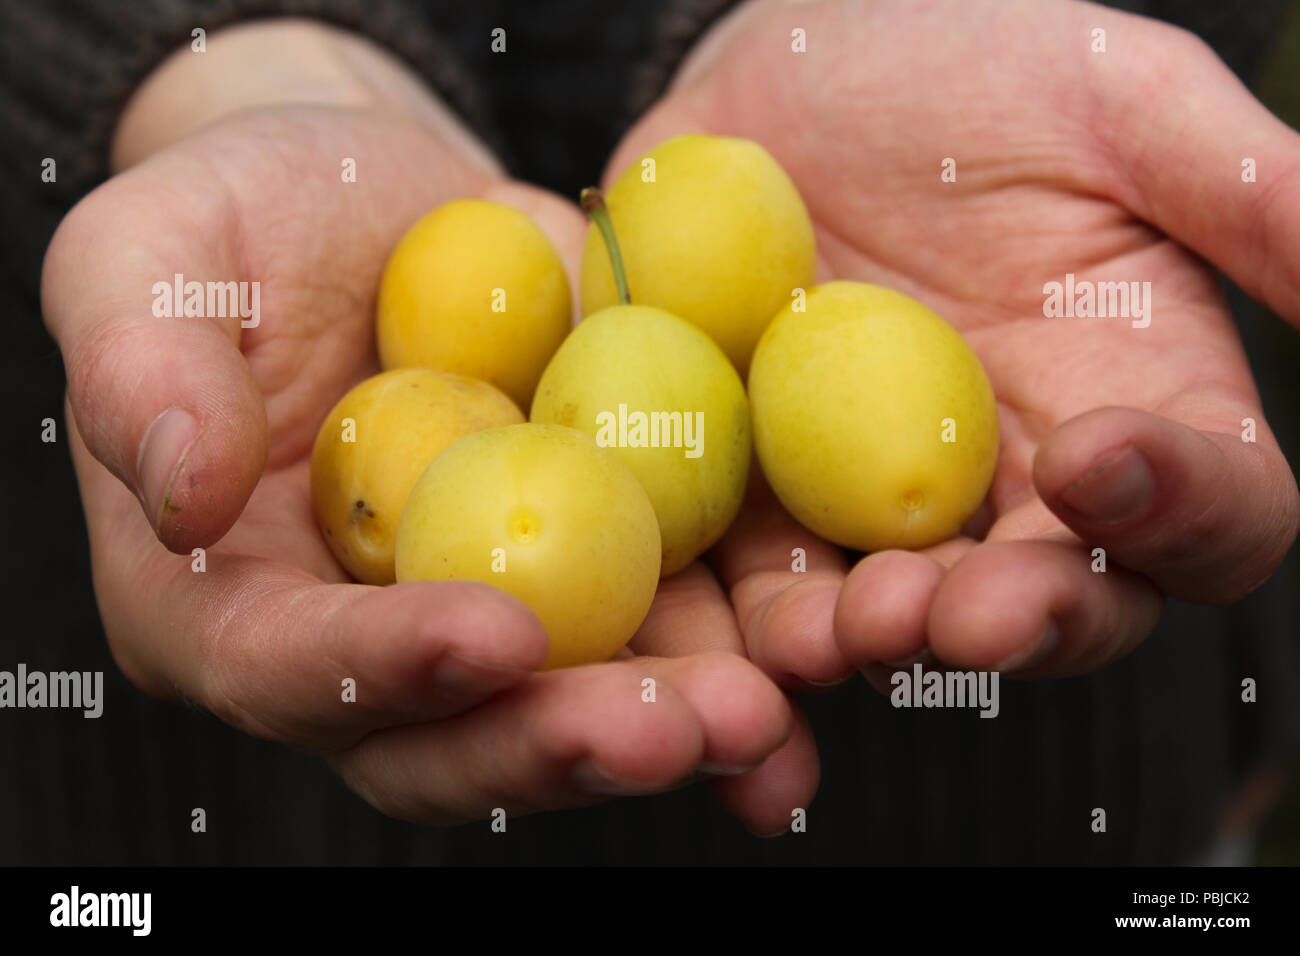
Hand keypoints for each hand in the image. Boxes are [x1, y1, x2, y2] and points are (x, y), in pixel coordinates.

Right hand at [42, 21, 805, 831]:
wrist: (382, 205)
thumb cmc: (239, 225)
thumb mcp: (149, 258)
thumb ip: (141, 374)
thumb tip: (179, 494)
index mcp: (235, 603)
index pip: (292, 671)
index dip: (385, 671)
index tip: (493, 632)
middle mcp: (372, 641)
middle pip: (455, 735)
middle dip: (563, 740)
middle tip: (676, 727)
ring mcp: (497, 608)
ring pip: (578, 704)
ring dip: (679, 721)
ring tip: (769, 709)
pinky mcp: (599, 561)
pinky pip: (669, 628)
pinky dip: (741, 652)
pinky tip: (818, 660)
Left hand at [611, 0, 1299, 684]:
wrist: (794, 66)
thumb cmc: (975, 66)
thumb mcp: (1118, 102)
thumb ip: (1248, 193)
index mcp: (1135, 406)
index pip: (1211, 508)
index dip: (1181, 508)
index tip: (1098, 459)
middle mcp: (1017, 485)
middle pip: (1052, 601)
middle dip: (1011, 620)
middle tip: (956, 613)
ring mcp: (877, 503)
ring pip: (892, 613)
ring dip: (863, 640)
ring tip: (831, 633)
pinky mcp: (759, 496)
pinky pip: (748, 578)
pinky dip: (733, 617)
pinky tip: (712, 627)